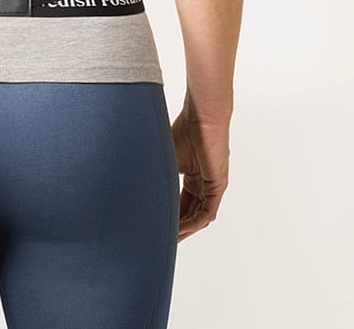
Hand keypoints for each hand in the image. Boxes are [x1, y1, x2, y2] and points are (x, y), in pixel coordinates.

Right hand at [170, 106, 229, 241]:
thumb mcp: (167, 157)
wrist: (202, 116)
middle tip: (161, 238)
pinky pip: (206, 212)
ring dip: (185, 229)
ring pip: (198, 216)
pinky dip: (193, 222)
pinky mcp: (218, 186)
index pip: (182, 202)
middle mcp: (204, 183)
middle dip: (177, 227)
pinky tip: (180, 229)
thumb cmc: (185, 128)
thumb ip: (159, 173)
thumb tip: (135, 182)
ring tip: (168, 238)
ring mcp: (212, 186)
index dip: (171, 215)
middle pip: (190, 212)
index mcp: (193, 175)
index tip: (157, 224)